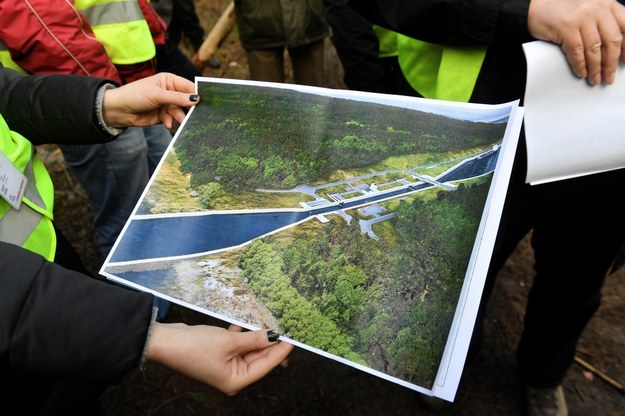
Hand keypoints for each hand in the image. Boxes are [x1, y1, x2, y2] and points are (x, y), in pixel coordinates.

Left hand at [102, 72, 198, 129]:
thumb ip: (177, 98)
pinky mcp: (164, 116)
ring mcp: (167, 104)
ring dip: (179, 117)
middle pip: (187, 101)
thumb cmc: (136, 95)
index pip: (188, 86)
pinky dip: (171, 122)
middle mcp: (171, 92)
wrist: (119, 110)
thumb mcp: (157, 95)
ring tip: (177, 121)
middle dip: (189, 108)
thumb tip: (196, 99)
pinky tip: (166, 124)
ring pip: (181, 112)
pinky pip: (173, 120)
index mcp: (170, 81)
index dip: (197, 94)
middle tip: (195, 115)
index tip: (206, 102)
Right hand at [146, 323, 292, 394]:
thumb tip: (274, 336)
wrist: (165, 342)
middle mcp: (231, 376)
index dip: (280, 351)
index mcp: (236, 381)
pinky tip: (245, 322)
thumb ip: (254, 339)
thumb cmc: (194, 347)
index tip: (293, 338)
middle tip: (283, 326)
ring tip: (267, 320)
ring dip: (255, 335)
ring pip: (247, 349)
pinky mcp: (217, 353)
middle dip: (268, 342)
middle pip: (258, 358)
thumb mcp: (229, 342)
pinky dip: (241, 333)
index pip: (265, 365)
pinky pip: (236, 343)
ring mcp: (224, 365)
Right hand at [528, 0, 624, 84]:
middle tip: (609, 78)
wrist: (536, 7)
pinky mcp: (566, 27)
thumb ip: (603, 23)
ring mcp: (581, 17)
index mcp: (607, 3)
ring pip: (595, 48)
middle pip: (612, 40)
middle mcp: (597, 8)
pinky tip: (582, 73)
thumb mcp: (589, 11)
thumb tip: (613, 51)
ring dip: (596, 68)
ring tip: (595, 79)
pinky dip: (580, 65)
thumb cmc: (562, 11)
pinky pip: (577, 51)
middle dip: (611, 63)